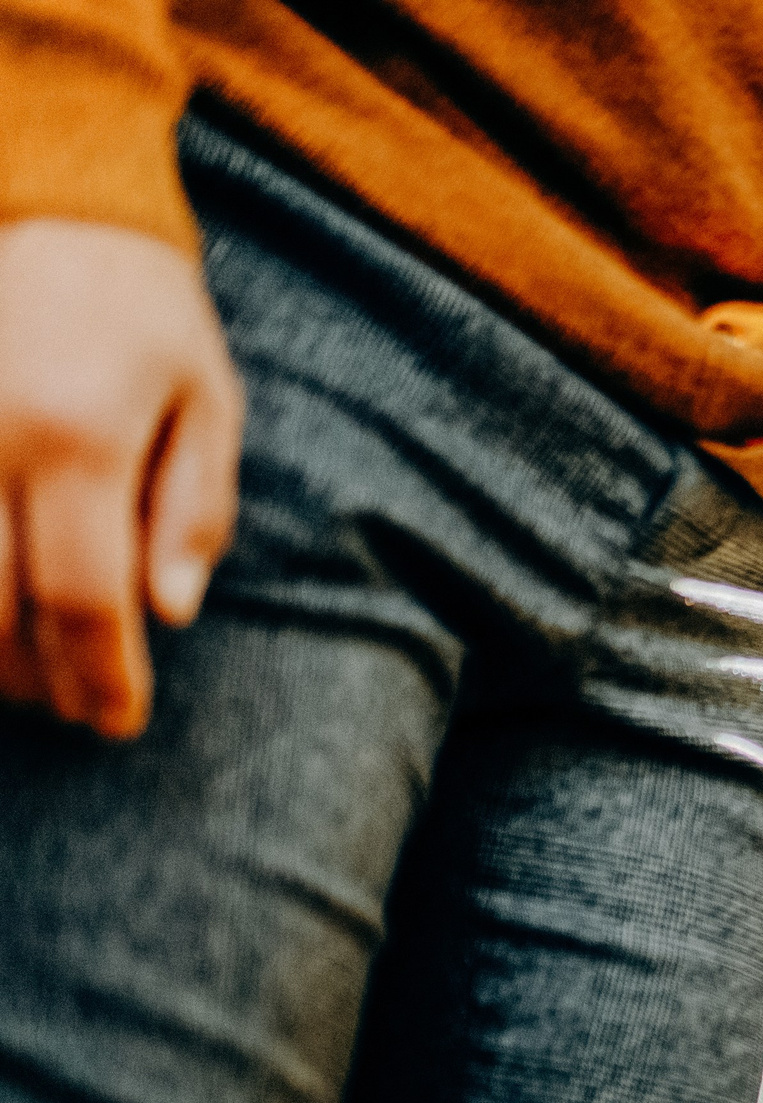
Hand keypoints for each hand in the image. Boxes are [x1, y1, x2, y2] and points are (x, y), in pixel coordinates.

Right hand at [0, 220, 243, 736]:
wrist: (42, 196)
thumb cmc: (141, 305)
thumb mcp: (205, 398)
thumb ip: (193, 507)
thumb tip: (172, 611)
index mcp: (77, 436)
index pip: (84, 597)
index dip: (102, 676)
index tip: (120, 721)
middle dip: (35, 678)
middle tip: (76, 701)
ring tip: (30, 670)